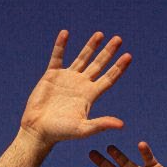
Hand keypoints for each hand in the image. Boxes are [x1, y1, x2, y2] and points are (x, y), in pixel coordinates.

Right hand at [20, 31, 131, 147]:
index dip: (118, 67)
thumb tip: (122, 125)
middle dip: (108, 52)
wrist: (39, 130)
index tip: (128, 56)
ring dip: (90, 46)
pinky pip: (57, 57)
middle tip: (118, 39)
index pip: (109, 78)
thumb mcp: (83, 129)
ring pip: (82, 58)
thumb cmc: (61, 132)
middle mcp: (81, 84)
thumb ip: (101, 124)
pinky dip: (61, 45)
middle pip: (99, 65)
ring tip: (100, 34)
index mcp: (90, 95)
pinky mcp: (51, 75)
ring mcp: (67, 78)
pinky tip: (65, 33)